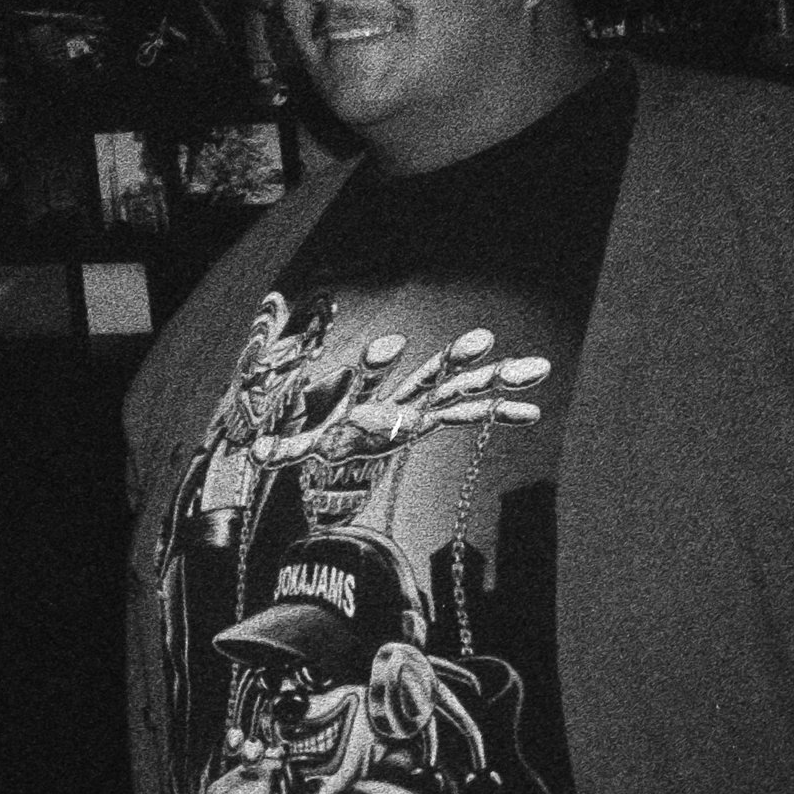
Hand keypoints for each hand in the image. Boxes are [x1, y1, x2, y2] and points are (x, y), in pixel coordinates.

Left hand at [250, 328, 547, 468]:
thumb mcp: (302, 445)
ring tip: (535, 368)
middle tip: (485, 339)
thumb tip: (257, 454)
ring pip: (459, 392)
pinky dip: (497, 413)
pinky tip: (531, 408)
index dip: (378, 365)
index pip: (371, 377)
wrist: (330, 454)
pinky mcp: (430, 427)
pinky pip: (468, 417)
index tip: (390, 347)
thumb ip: (286, 447)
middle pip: (427, 376)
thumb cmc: (318, 441)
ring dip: (494, 382)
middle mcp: (398, 400)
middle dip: (454, 360)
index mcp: (365, 398)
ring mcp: (418, 412)